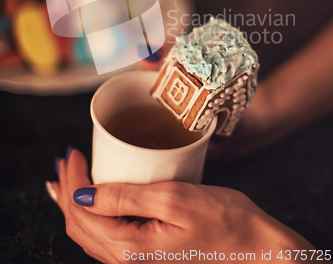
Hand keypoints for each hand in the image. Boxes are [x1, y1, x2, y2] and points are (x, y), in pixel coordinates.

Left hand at [50, 149, 313, 263]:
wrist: (257, 250)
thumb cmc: (226, 222)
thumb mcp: (175, 200)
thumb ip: (125, 198)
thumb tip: (81, 192)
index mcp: (129, 249)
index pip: (81, 213)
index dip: (70, 180)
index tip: (72, 153)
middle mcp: (127, 262)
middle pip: (80, 226)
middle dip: (67, 191)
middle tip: (67, 161)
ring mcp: (138, 262)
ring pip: (91, 234)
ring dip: (77, 203)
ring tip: (72, 177)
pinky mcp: (148, 256)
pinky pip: (108, 237)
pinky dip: (95, 214)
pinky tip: (98, 199)